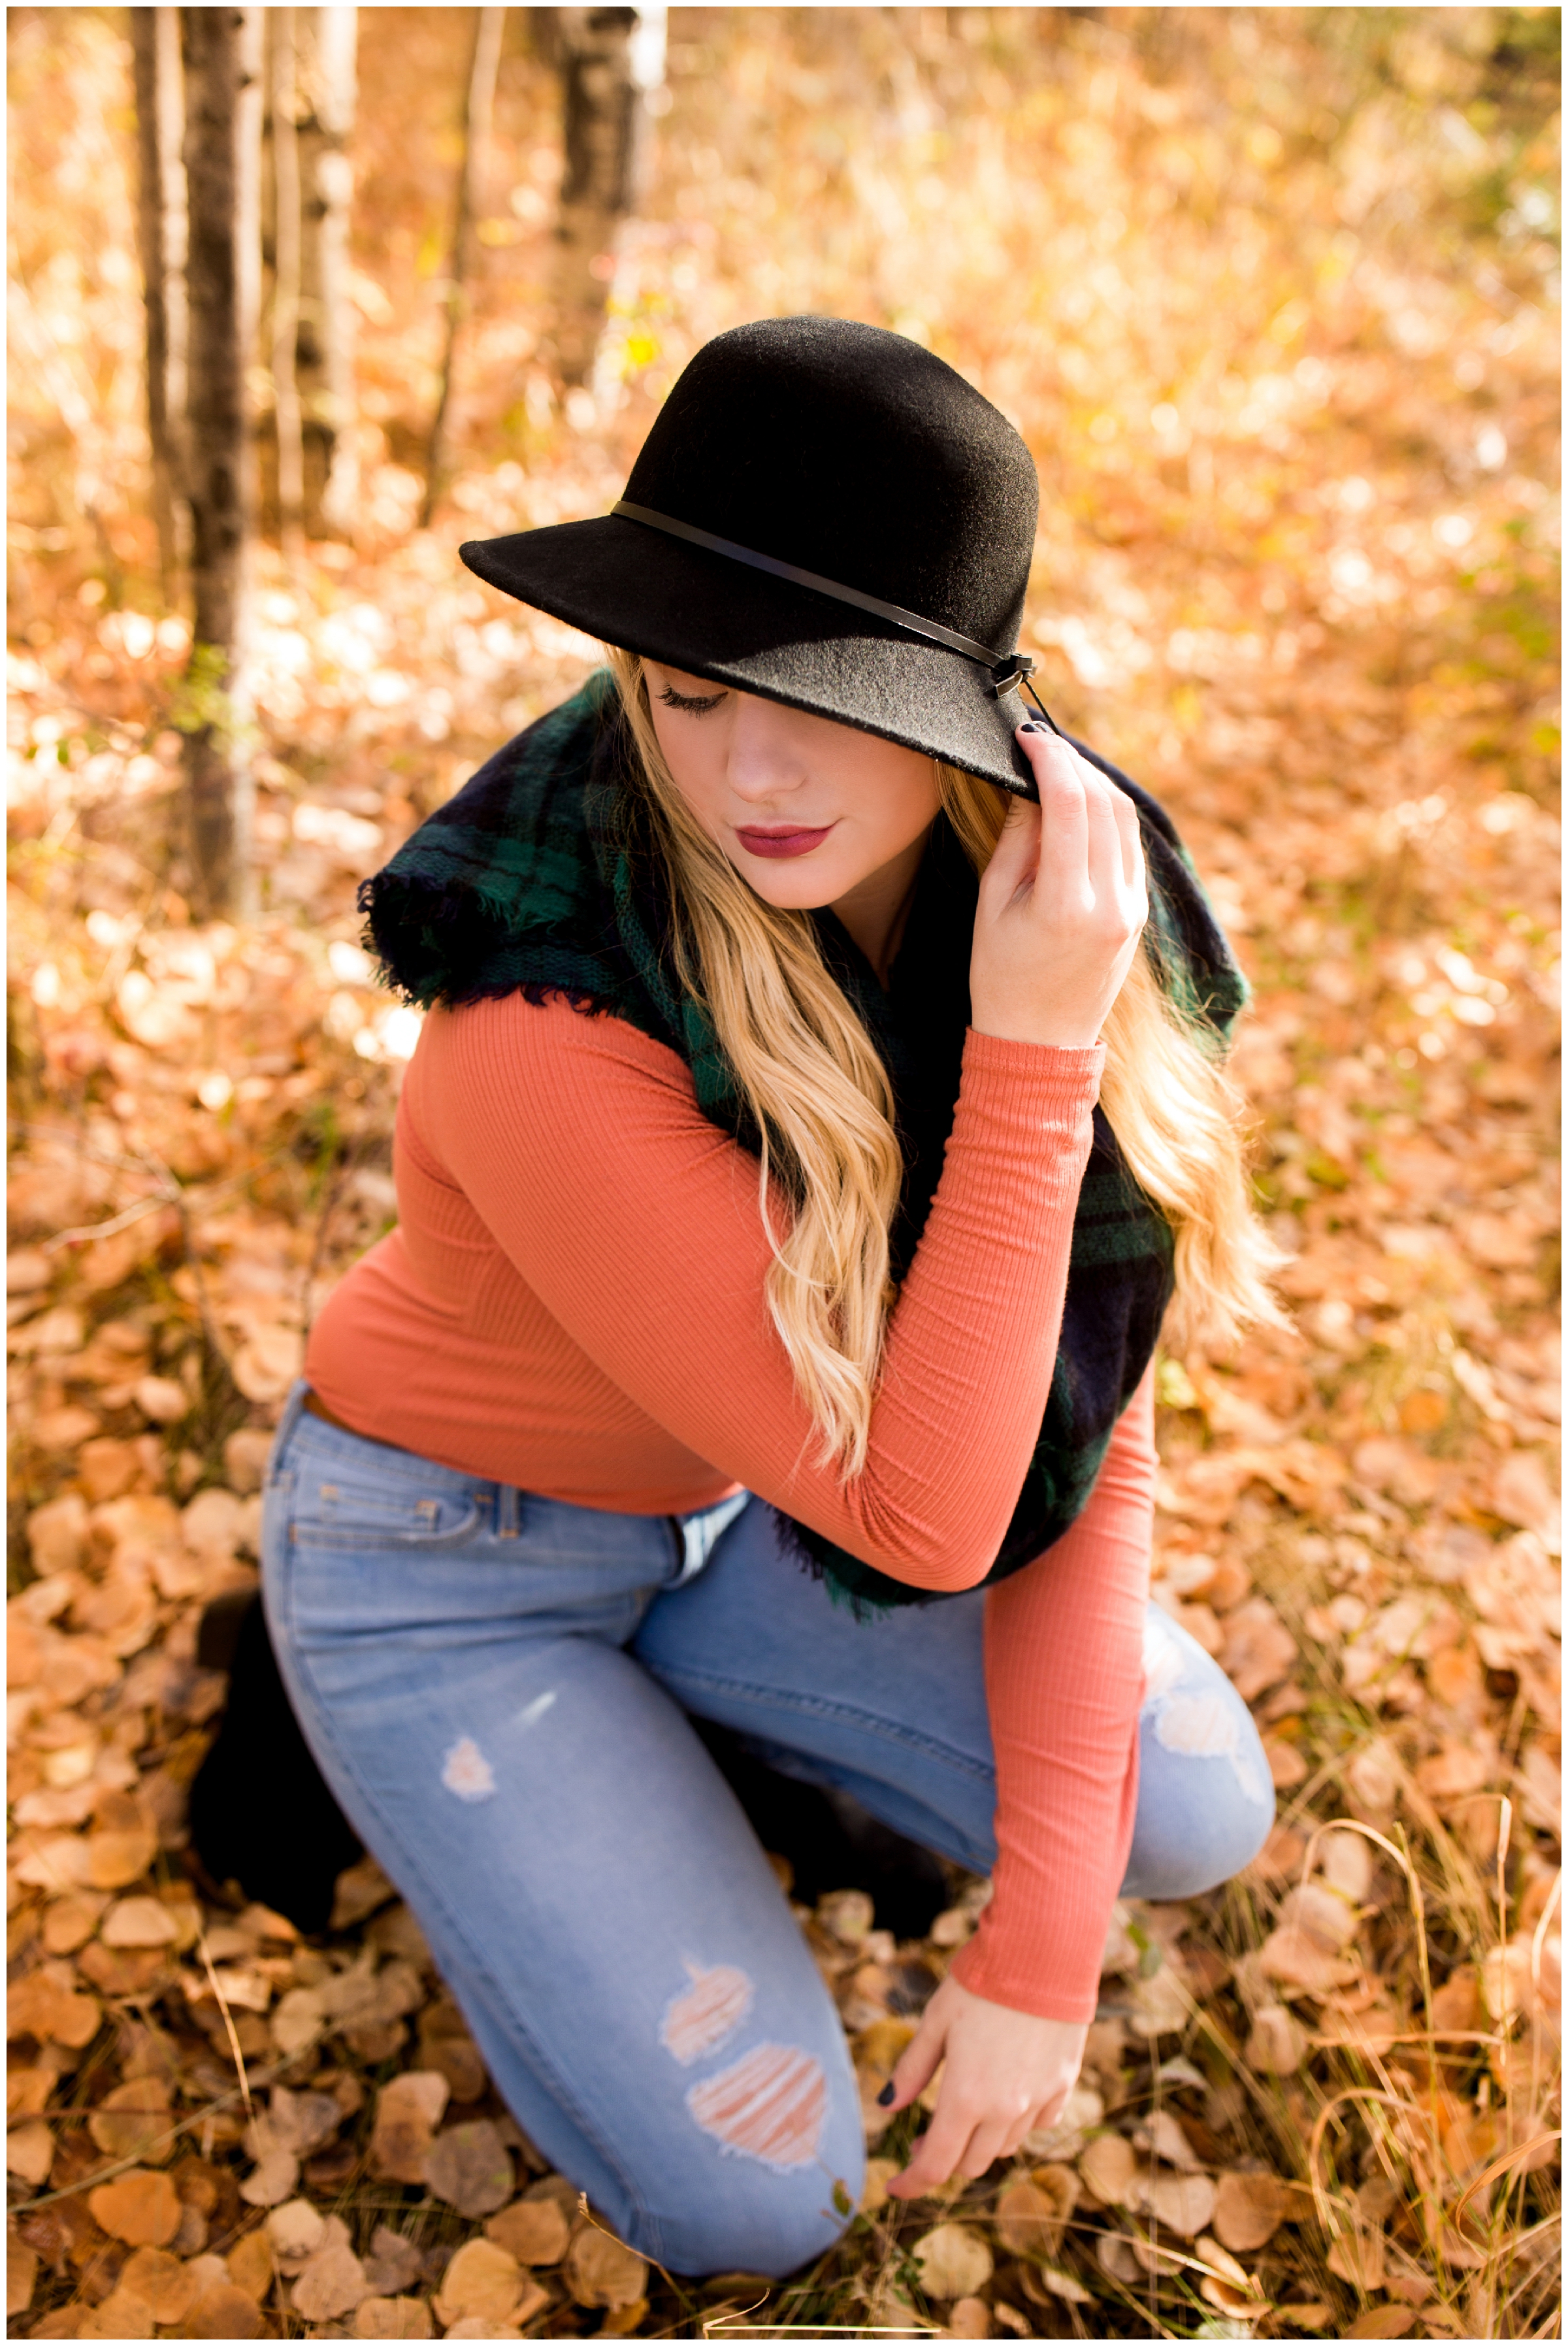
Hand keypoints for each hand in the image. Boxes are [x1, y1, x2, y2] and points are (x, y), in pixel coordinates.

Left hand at [881, 1972, 1087, 2197]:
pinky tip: (1007, 2097)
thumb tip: (886, 2106)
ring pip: (1004, 2147)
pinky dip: (1018, 2122)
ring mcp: (1038, 2100)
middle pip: (970, 2163)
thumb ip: (912, 2069)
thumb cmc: (982, 1981)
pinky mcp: (1064, 2084)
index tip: (894, 2187)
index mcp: (965, 2097)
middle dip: (943, 2158)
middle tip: (924, 2136)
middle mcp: (1005, 2110)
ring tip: (964, 2110)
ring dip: (980, 2141)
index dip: (912, 2184)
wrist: (1044, 1951)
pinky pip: (1039, 2123)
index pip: (935, 2166)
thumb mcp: (936, 2020)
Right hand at [968, 727, 1146, 1049]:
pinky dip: (1108, 814)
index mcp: (1067, 906)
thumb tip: (1032, 784)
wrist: (1040, 1043)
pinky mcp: (1139, 912)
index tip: (1029, 735)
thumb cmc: (1001, 978)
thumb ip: (1018, 841)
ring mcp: (1132, 909)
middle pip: (1105, 803)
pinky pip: (1130, 845)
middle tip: (1041, 743)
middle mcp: (1111, 904)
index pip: (1070, 805)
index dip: (1051, 758)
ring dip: (1094, 782)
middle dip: (1073, 762)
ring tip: (1059, 766)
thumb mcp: (993, 906)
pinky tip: (1081, 804)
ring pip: (1125, 819)